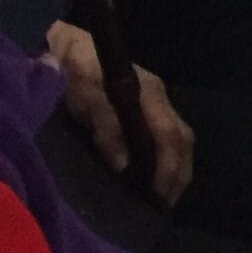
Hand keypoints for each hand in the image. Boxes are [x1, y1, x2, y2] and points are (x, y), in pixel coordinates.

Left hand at [47, 23, 193, 205]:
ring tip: (163, 199)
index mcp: (148, 92)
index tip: (159, 195)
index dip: (167, 166)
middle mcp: (159, 99)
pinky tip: (155, 179)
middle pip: (182, 139)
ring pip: (178, 140)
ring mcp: (155, 103)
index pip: (169, 134)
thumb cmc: (76, 72)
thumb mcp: (86, 95)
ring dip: (175, 170)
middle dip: (178, 174)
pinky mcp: (145, 109)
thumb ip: (106, 126)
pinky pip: (166, 138)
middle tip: (166, 205)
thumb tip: (124, 166)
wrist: (69, 47)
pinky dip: (166, 162)